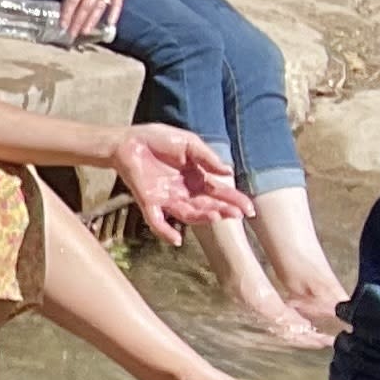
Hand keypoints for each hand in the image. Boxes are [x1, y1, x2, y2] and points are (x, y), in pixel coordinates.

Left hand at [59, 0, 139, 41]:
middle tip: (72, 34)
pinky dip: (113, 14)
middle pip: (85, 5)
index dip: (67, 13)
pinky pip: (117, 4)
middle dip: (77, 21)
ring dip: (92, 20)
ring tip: (85, 32)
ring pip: (99, 7)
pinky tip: (109, 24)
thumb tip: (66, 9)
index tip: (62, 25)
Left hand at [109, 124, 247, 241]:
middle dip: (223, 210)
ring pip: (187, 214)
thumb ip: (207, 158)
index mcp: (196, 178)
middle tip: (238, 214)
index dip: (234, 201)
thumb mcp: (190, 144)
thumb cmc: (159, 140)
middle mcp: (184, 192)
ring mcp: (166, 198)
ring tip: (217, 216)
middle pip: (206, 206)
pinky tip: (177, 240)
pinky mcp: (148, 201)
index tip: (249, 209)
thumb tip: (228, 172)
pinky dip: (165, 232)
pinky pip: (157, 221)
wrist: (129, 140)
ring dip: (202, 218)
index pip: (219, 193)